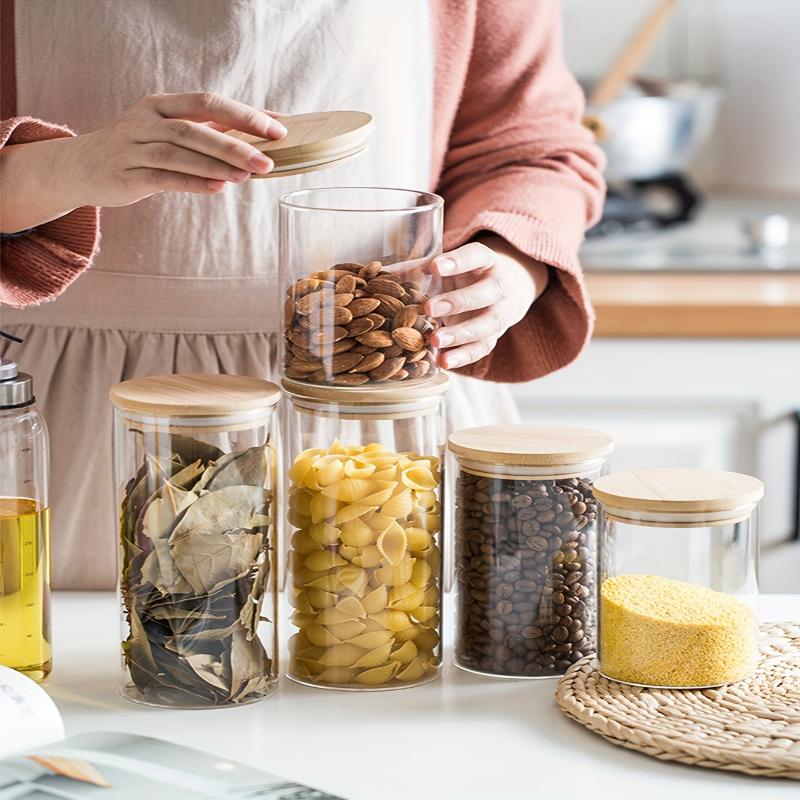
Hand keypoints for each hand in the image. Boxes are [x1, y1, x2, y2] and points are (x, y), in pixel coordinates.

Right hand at [63, 92, 286, 206]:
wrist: (84, 166)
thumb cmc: (140, 148)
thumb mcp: (169, 130)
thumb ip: (210, 130)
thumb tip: (265, 130)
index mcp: (161, 105)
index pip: (207, 102)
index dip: (243, 114)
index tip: (277, 129)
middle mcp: (145, 121)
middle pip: (194, 128)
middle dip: (234, 145)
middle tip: (267, 161)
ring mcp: (133, 148)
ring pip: (178, 154)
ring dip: (216, 165)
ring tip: (247, 176)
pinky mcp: (127, 176)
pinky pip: (164, 178)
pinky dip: (193, 183)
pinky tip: (218, 188)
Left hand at [425, 238, 548, 369]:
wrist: (500, 293)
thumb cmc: (463, 276)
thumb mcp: (445, 268)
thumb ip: (415, 269)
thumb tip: (375, 272)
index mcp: (485, 261)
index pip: (475, 256)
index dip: (457, 261)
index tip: (433, 267)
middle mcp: (498, 286)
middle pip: (487, 292)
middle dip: (458, 301)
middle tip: (429, 308)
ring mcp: (500, 313)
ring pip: (488, 324)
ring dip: (461, 334)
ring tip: (435, 340)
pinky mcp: (494, 337)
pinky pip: (482, 348)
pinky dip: (464, 356)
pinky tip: (444, 362)